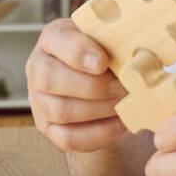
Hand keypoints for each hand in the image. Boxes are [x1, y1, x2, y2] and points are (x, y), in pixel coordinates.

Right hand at [26, 18, 129, 153]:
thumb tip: (137, 53)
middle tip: (123, 87)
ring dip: (99, 109)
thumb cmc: (109, 53)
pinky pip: (68, 138)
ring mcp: (40, 100)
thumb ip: (118, 38)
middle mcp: (38, 68)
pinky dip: (98, 133)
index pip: (57, 40)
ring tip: (125, 104)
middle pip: (51, 79)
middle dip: (93, 86)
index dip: (78, 52)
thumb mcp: (111, 38)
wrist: (106, 80)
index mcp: (53, 38)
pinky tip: (120, 124)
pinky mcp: (49, 128)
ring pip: (60, 110)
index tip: (103, 62)